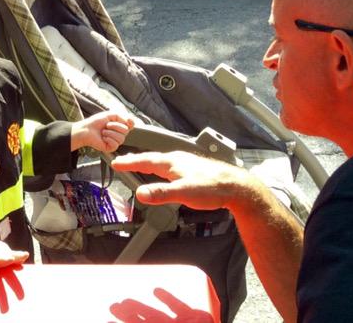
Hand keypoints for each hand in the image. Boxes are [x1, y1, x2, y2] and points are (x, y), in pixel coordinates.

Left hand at [71, 111, 133, 152]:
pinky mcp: (111, 148)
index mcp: (119, 126)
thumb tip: (130, 121)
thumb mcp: (109, 115)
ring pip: (121, 138)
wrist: (86, 129)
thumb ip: (121, 116)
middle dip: (115, 126)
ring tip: (103, 132)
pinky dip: (108, 139)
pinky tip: (103, 138)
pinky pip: (115, 144)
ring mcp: (115, 141)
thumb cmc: (96, 122)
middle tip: (106, 125)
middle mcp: (119, 134)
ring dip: (110, 133)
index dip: (131, 123)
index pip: (131, 126)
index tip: (128, 121)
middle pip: (126, 131)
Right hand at [111, 151, 257, 212]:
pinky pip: (171, 166)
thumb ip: (161, 193)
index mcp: (172, 162)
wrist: (236, 187)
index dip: (130, 162)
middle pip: (152, 158)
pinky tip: (165, 174)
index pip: (145, 160)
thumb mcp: (184, 192)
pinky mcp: (193, 170)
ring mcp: (186, 164)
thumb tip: (140, 194)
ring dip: (148, 163)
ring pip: (162, 161)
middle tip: (123, 161)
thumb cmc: (212, 188)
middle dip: (136, 160)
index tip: (116, 162)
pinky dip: (161, 169)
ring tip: (140, 165)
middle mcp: (178, 159)